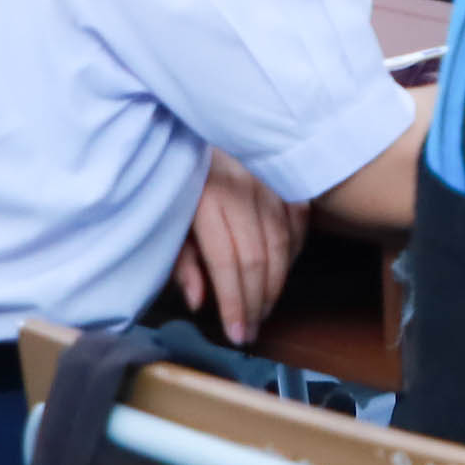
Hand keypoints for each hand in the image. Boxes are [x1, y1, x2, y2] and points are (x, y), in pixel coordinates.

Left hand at [170, 150, 305, 347]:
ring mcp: (269, 181)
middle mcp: (242, 189)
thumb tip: (200, 302)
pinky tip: (281, 271)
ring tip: (264, 309)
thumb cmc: (176, 181)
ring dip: (277, 283)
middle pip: (260, 256)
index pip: (229, 262)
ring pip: (283, 242)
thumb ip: (182, 263)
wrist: (191, 131)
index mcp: (207, 199)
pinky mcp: (284, 177)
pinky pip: (298, 222)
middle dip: (257, 301)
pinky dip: (293, 251)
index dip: (235, 303)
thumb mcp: (166, 222)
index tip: (237, 333)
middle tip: (253, 330)